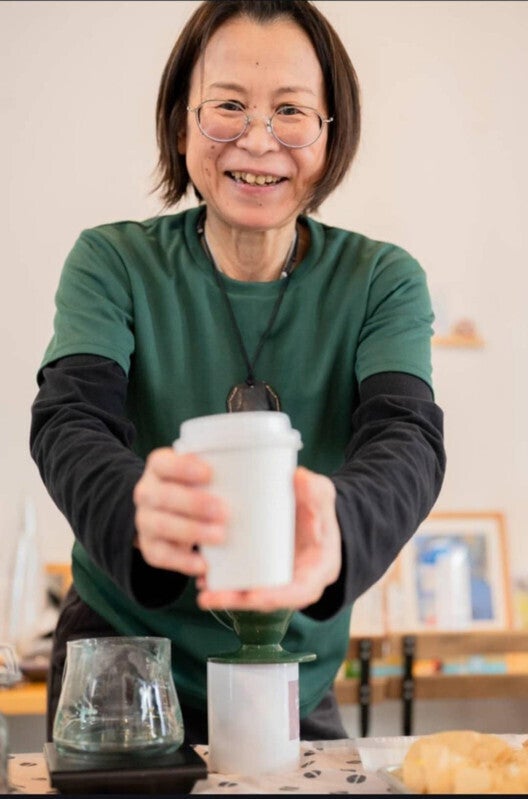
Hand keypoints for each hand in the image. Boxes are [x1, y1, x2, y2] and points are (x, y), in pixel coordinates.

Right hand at [133, 447, 228, 576]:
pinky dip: (182, 561)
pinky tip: (203, 565)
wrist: (173, 514)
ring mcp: (145, 521)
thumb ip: (227, 470)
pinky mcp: (150, 547)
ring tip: (220, 536)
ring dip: (190, 531)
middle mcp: (147, 492)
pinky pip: (161, 556)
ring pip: (160, 526)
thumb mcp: (206, 473)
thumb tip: (278, 477)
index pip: (162, 463)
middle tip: (224, 511)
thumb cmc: (201, 487)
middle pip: (162, 496)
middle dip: (193, 503)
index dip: (182, 467)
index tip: (210, 473)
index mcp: (159, 467)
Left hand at [197, 466, 341, 611]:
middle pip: (264, 598)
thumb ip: (315, 491)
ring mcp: (273, 578)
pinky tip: (200, 575)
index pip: (297, 592)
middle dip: (236, 599)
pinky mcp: (257, 569)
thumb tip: (298, 476)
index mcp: (314, 572)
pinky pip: (239, 579)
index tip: (252, 595)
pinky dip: (221, 578)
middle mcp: (292, 582)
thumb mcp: (322, 498)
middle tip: (209, 597)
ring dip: (223, 594)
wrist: (310, 511)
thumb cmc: (319, 509)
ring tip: (200, 587)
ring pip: (247, 592)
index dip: (274, 596)